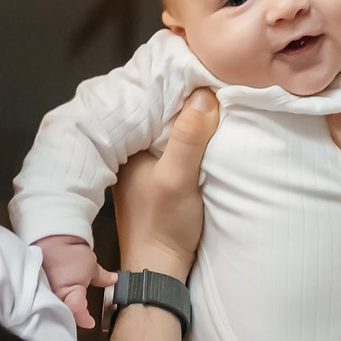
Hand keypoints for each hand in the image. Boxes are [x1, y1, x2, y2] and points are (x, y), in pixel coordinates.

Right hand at [35, 234, 116, 328]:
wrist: (50, 235)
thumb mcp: (90, 266)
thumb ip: (101, 277)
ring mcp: (44, 292)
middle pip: (63, 314)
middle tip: (79, 316)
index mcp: (68, 295)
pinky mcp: (37, 285)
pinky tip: (54, 298)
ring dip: (61, 307)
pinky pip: (45, 298)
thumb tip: (113, 281)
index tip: (91, 322)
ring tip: (67, 308)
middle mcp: (54, 297)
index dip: (85, 320)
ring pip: (53, 307)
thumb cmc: (69, 251)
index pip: (78, 313)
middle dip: (71, 317)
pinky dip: (51, 299)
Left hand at [114, 90, 217, 281]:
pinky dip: (192, 138)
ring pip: (170, 129)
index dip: (176, 86)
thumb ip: (188, 139)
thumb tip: (202, 94)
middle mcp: (130, 151)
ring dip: (191, 119)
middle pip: (161, 113)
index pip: (150, 102)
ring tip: (216, 98)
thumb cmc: (162, 227)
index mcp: (124, 145)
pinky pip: (176, 146)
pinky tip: (208, 130)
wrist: (160, 270)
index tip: (205, 70)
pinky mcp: (159, 177)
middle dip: (185, 99)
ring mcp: (144, 164)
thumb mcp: (177, 179)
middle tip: (216, 79)